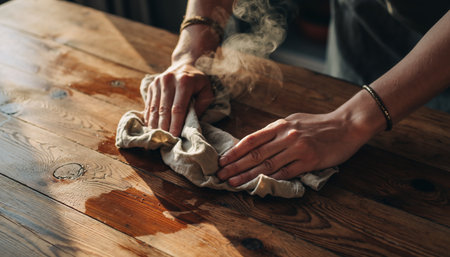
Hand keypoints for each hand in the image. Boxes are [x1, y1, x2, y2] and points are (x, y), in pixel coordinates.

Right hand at [144, 63, 213, 136]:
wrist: (185, 64)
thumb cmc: (198, 81)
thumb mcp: (207, 91)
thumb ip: (201, 106)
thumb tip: (191, 123)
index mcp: (184, 82)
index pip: (178, 108)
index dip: (175, 124)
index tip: (174, 136)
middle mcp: (168, 80)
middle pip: (164, 109)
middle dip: (164, 127)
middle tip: (164, 140)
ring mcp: (158, 82)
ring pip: (154, 108)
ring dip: (154, 124)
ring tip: (156, 136)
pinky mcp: (151, 86)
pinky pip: (149, 104)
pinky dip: (149, 117)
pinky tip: (150, 127)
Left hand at [217, 112, 366, 185]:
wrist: (346, 126)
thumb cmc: (317, 124)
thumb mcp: (293, 121)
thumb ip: (274, 131)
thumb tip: (253, 143)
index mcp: (280, 126)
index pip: (251, 139)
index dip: (234, 151)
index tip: (221, 161)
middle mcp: (286, 136)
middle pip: (255, 154)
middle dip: (235, 166)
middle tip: (220, 175)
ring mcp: (298, 149)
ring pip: (267, 165)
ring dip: (248, 176)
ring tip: (233, 182)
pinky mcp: (309, 161)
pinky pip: (286, 172)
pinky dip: (270, 179)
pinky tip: (258, 186)